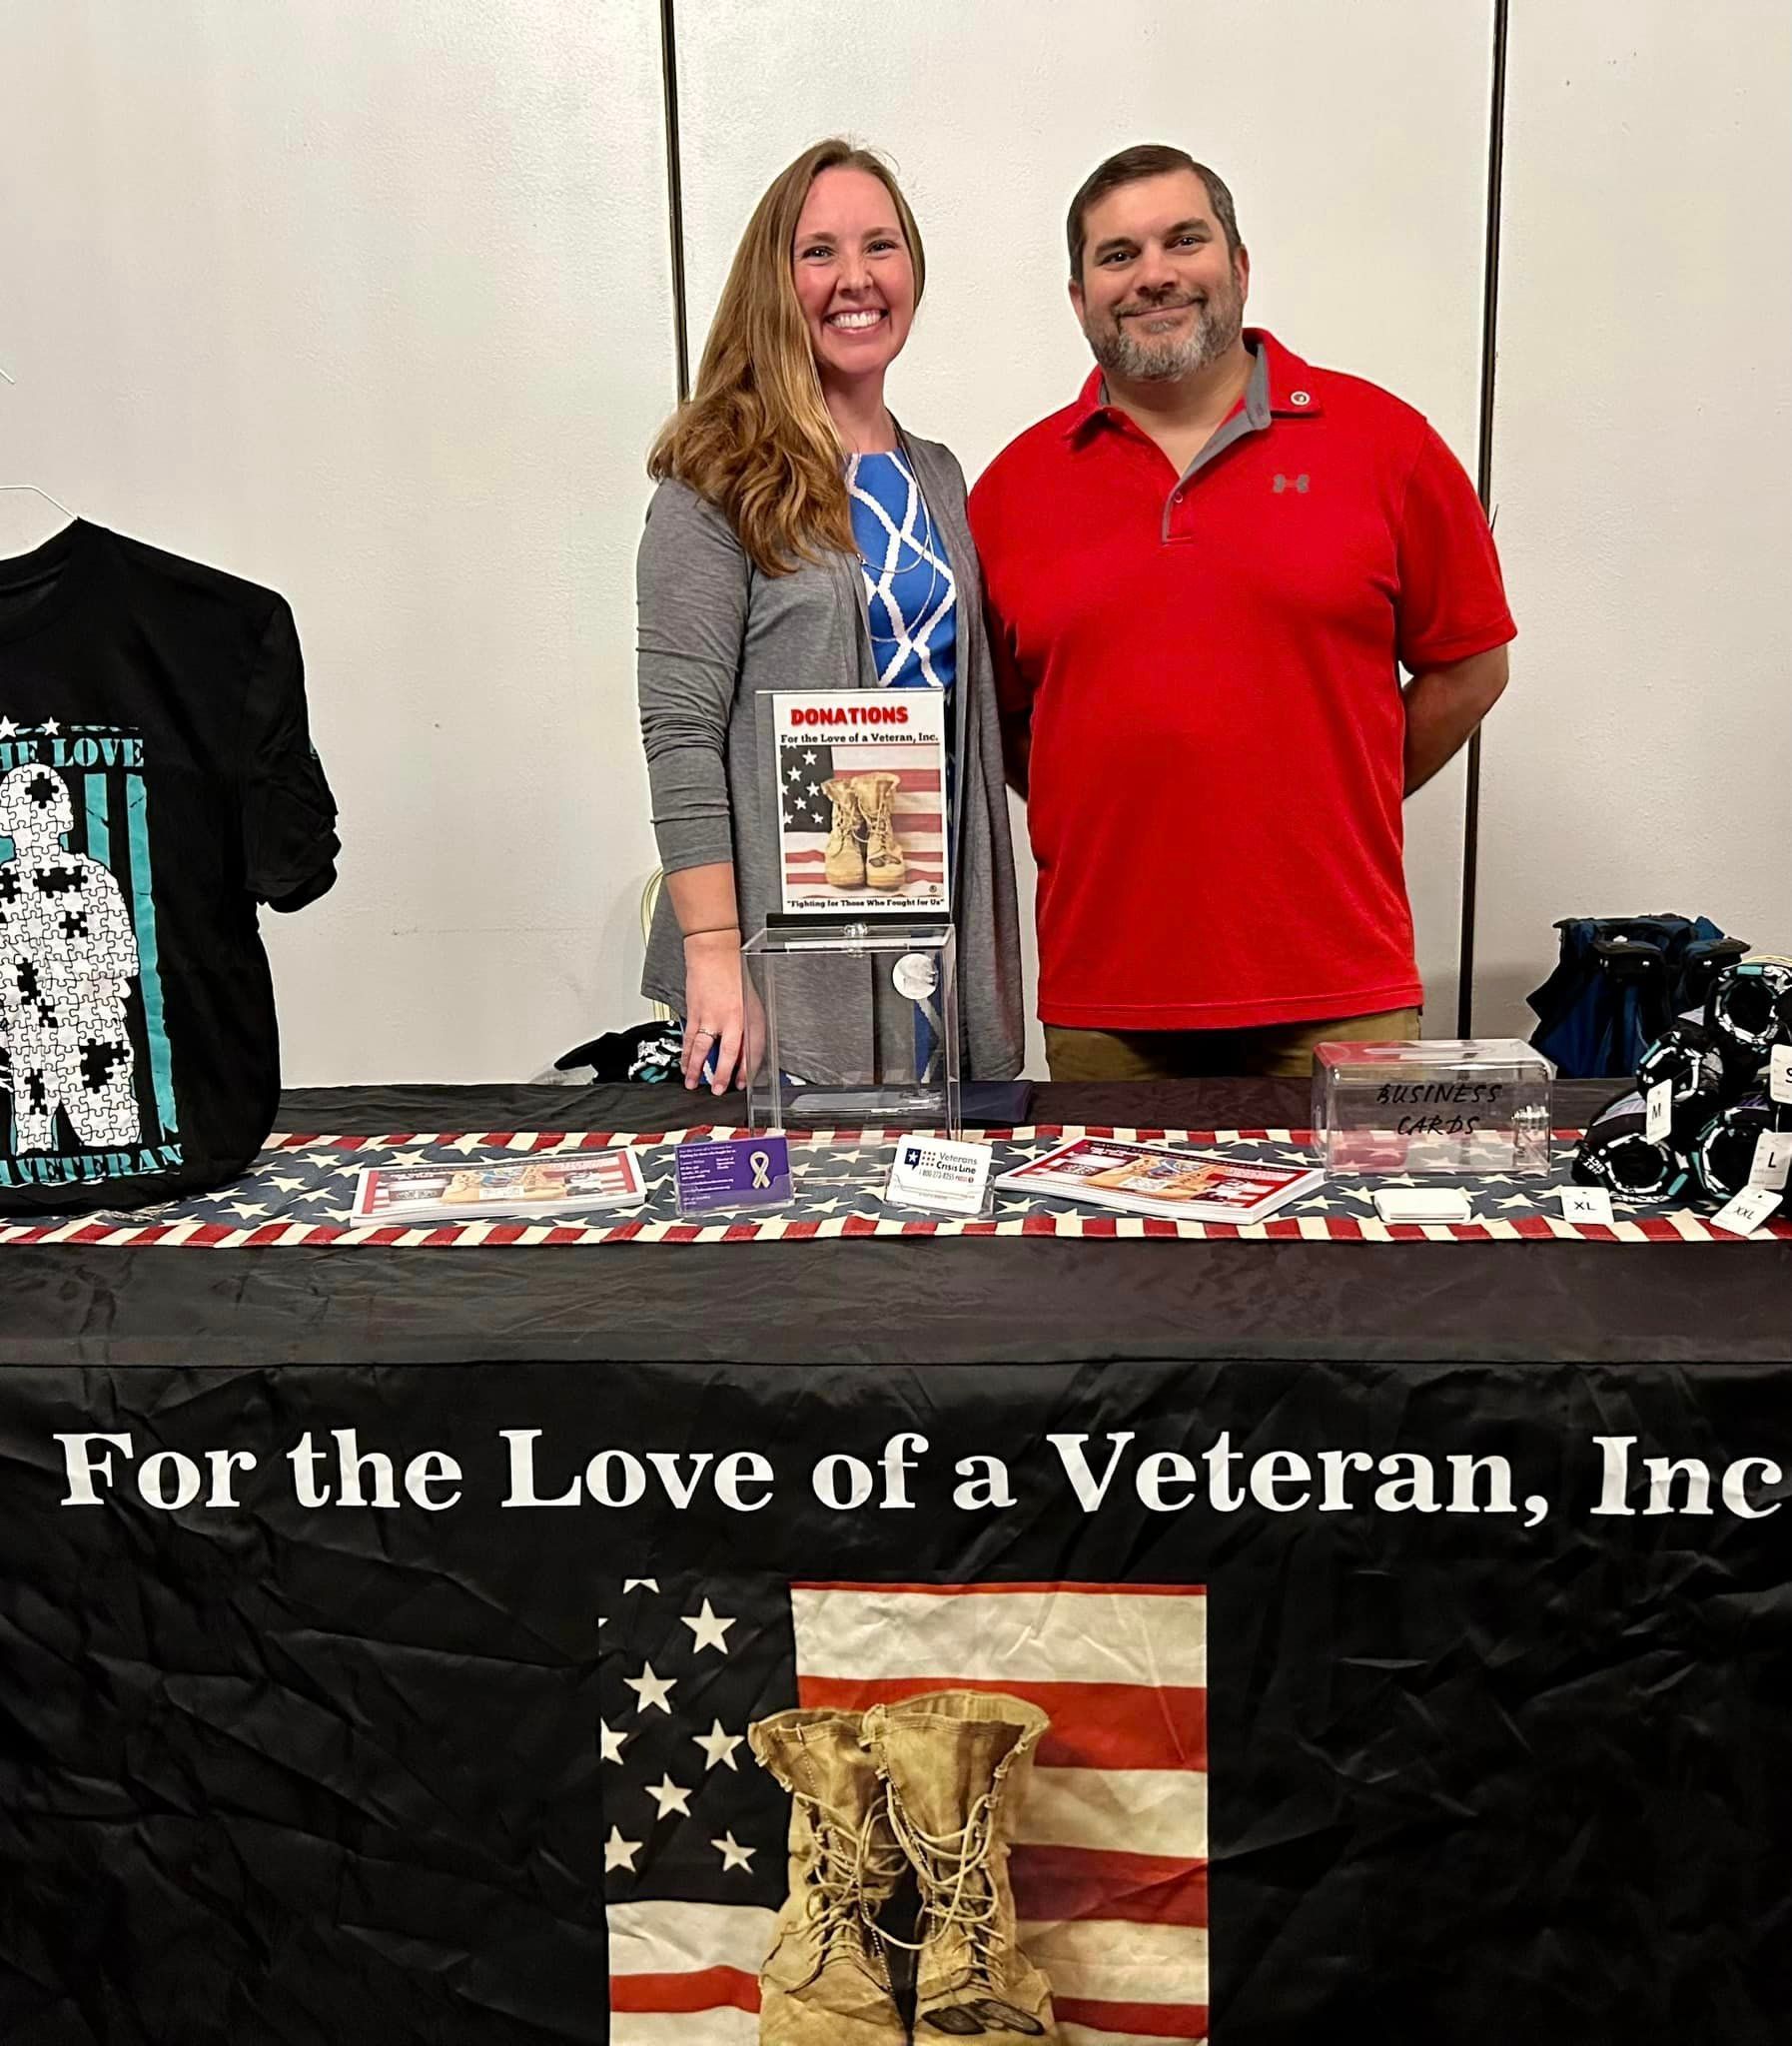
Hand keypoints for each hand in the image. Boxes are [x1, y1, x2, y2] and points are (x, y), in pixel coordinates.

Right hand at [682, 932, 753, 1095]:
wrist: (715, 954)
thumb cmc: (734, 975)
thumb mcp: (750, 1002)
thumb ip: (746, 1027)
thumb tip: (741, 1051)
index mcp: (750, 1016)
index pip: (753, 1049)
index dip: (747, 1069)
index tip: (742, 1082)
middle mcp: (733, 1018)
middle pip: (729, 1053)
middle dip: (723, 1075)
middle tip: (718, 1090)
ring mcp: (712, 1016)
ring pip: (703, 1049)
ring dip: (697, 1069)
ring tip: (693, 1084)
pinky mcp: (695, 1012)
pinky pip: (689, 1039)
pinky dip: (686, 1054)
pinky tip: (684, 1064)